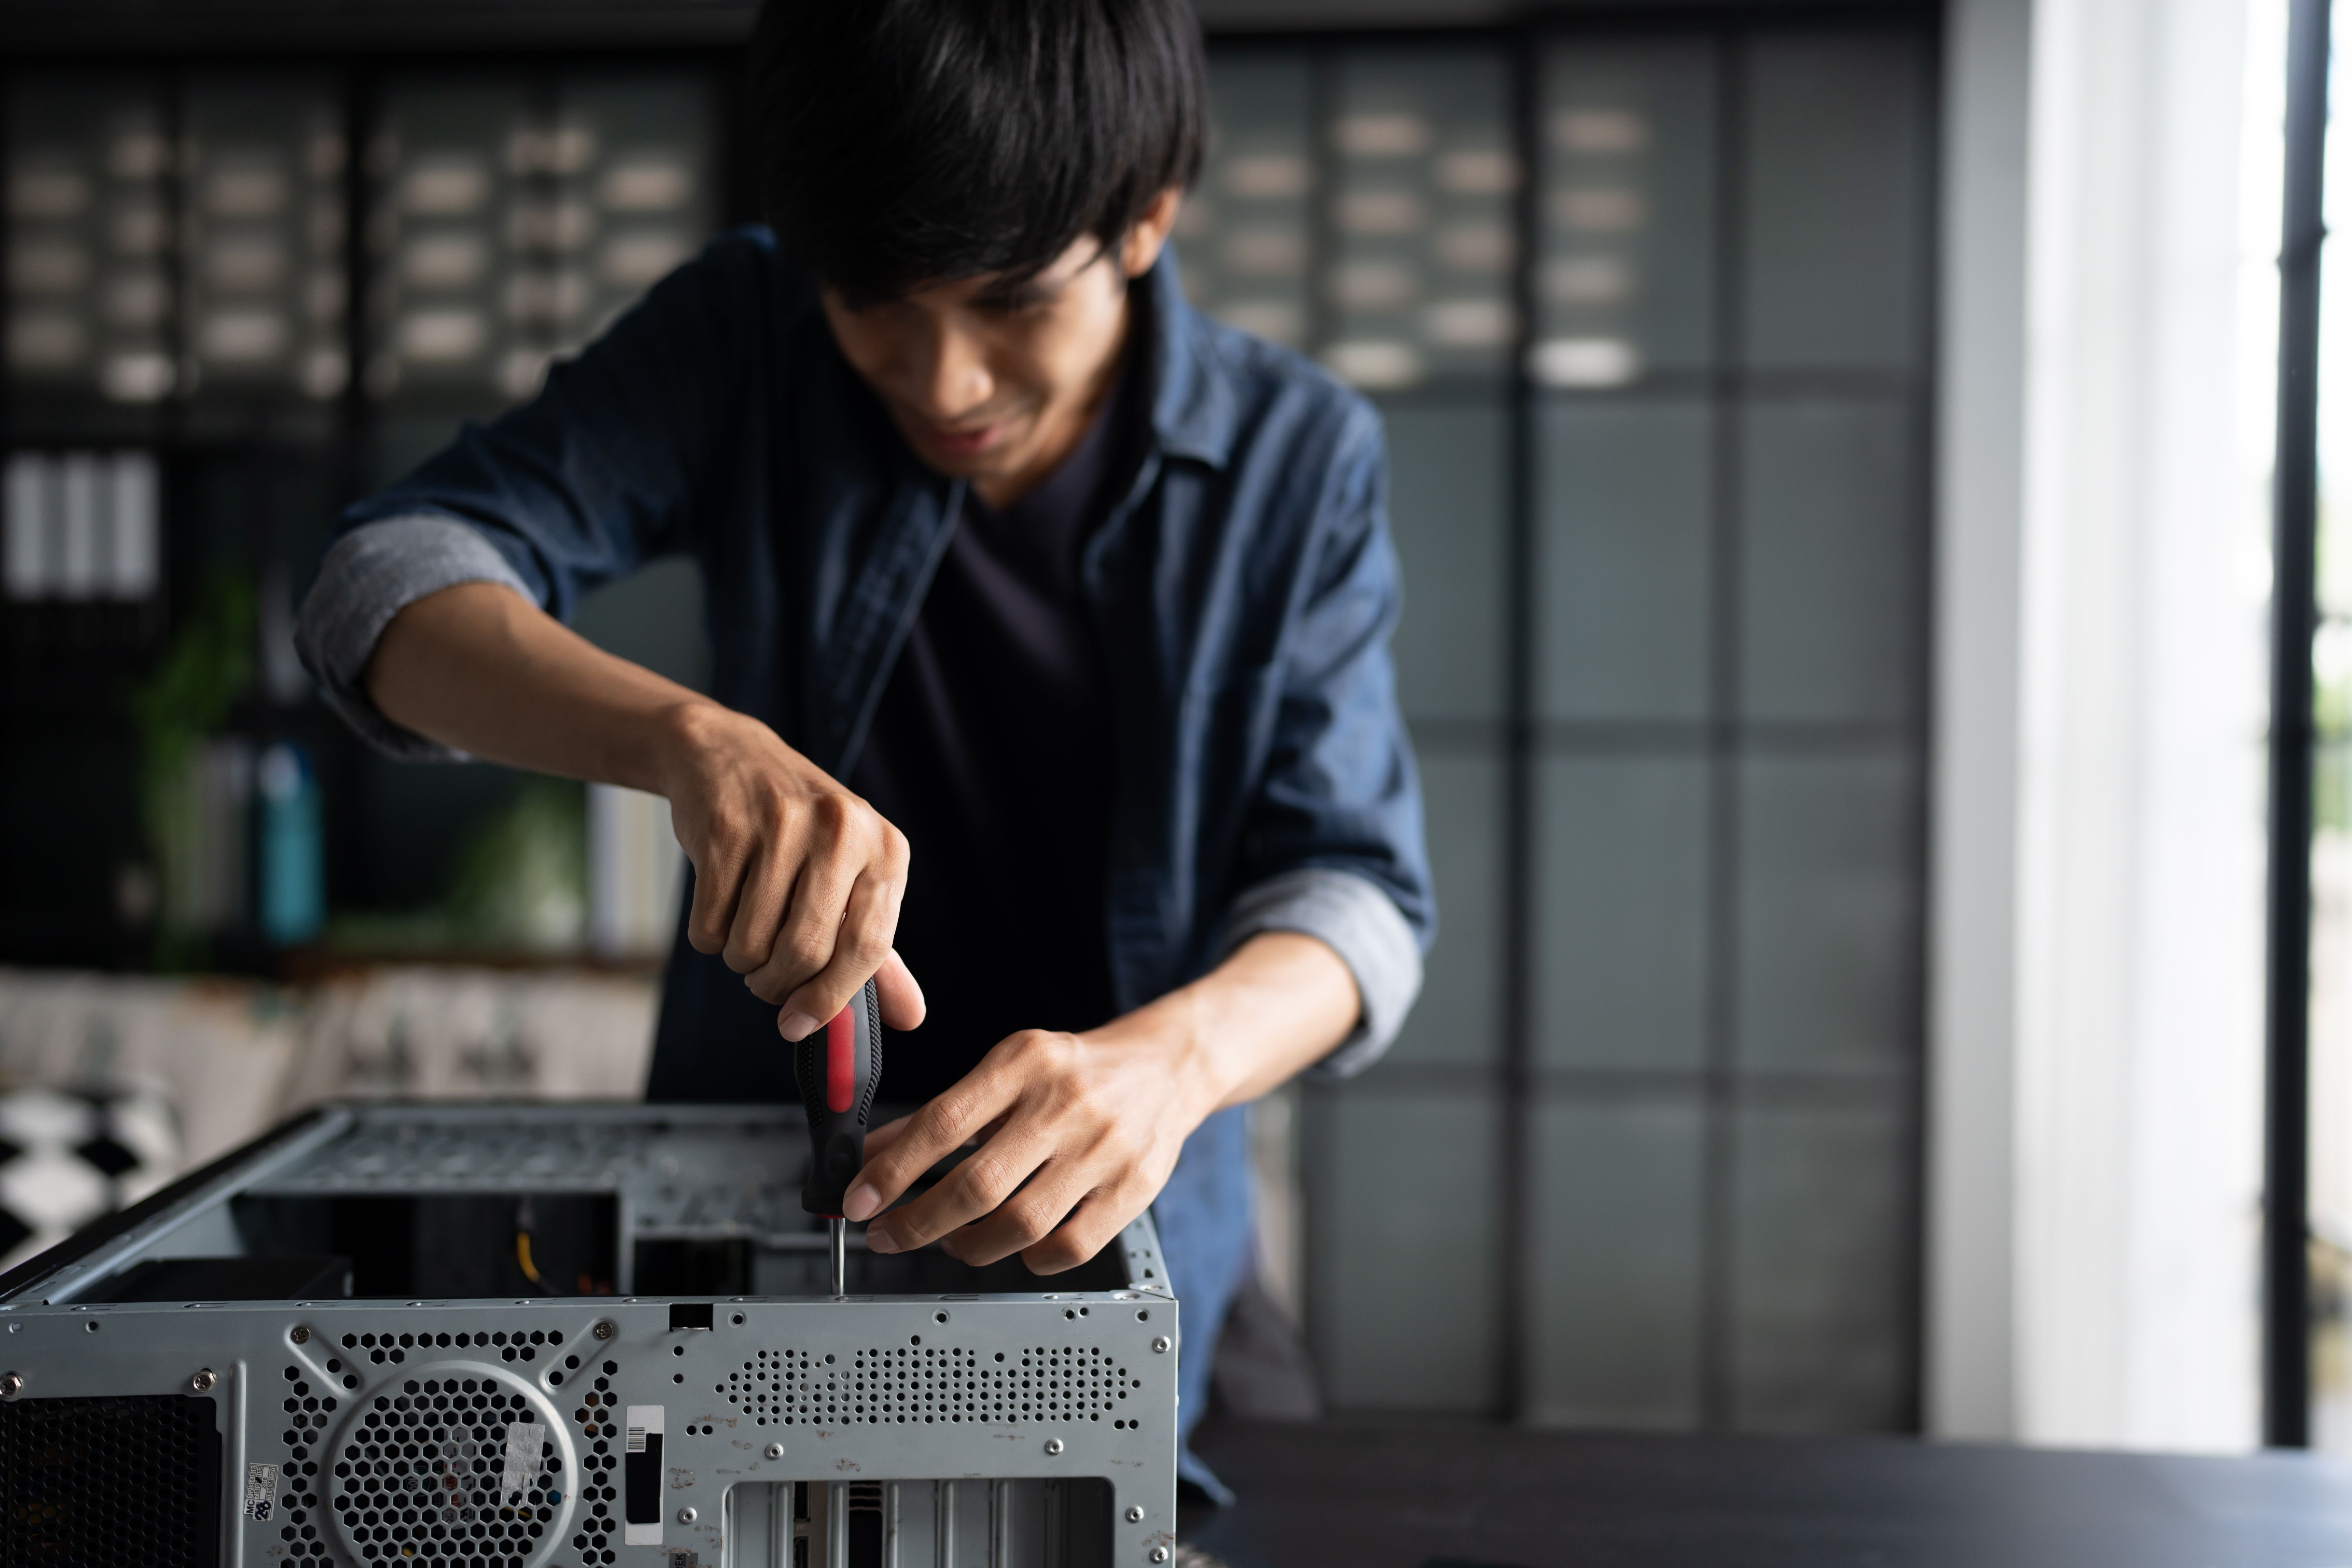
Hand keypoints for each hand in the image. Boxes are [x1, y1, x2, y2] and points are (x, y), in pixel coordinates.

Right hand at [654, 700, 925, 1037]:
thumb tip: (911, 1018)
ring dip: (740, 961)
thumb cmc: (801, 834)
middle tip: (765, 980)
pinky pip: (711, 922)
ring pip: (752, 943)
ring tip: (744, 936)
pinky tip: (720, 908)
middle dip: (776, 985)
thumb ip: (879, 951)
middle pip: (805, 951)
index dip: (831, 998)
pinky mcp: (724, 828)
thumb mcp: (853, 877)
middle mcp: (842, 830)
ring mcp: (782, 824)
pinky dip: (709, 935)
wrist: (729, 757)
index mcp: (886, 849)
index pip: (868, 946)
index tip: (800, 1026)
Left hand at [844, 1021, 1220, 1273]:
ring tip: (951, 1243)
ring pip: (1021, 1224)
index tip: (859, 1202)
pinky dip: (1031, 1259)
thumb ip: (938, 1115)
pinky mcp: (1133, 1188)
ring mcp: (1104, 1149)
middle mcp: (1065, 1103)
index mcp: (1023, 1063)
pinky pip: (1070, 1247)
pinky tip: (1015, 1247)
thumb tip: (870, 1157)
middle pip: (978, 1185)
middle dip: (919, 1222)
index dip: (893, 1172)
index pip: (943, 1124)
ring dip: (969, 1247)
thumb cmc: (1072, 1072)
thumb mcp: (1004, 1071)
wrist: (1165, 1067)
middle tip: (888, 1236)